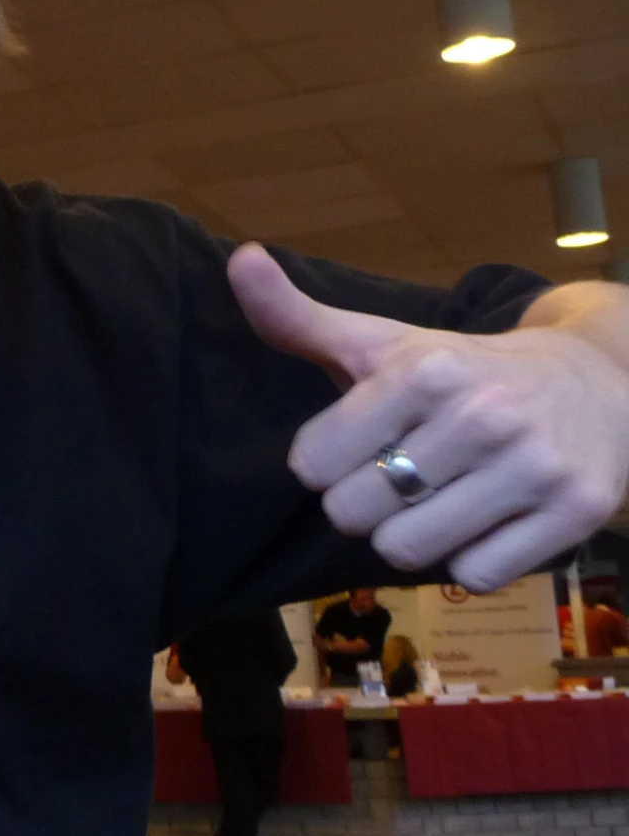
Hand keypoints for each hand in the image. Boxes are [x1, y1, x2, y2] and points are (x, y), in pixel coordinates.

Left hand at [231, 244, 628, 591]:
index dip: (325, 464)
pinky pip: (474, 576)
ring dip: (411, 535)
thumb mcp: (380, 341)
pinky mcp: (576, 512)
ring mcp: (535, 466)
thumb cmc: (462, 371)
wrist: (599, 382)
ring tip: (441, 497)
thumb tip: (241, 258)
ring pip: (407, 551)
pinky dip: (470, 558)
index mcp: (423, 371)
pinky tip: (489, 517)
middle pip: (353, 514)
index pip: (311, 465)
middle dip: (364, 503)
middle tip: (401, 475)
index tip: (359, 444)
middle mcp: (483, 416)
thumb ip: (296, 317)